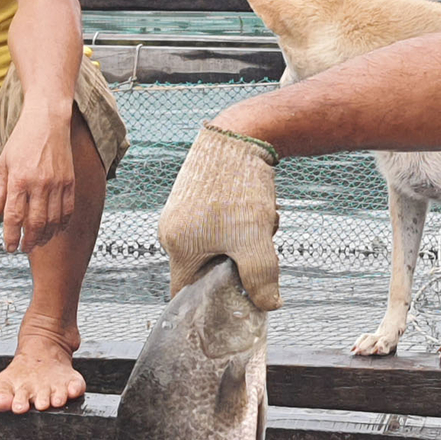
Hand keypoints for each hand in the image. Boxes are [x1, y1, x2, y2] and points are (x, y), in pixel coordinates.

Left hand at [0, 107, 75, 252]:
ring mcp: (58, 183)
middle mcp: (39, 184)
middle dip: (29, 241)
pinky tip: (55, 230)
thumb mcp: (3, 163)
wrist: (47, 120)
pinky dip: (62, 224)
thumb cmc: (22, 140)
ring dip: (46, 236)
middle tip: (24, 249)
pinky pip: (68, 209)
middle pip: (36, 223)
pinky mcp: (70, 181)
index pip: (14, 216)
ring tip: (38, 242)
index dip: (11, 236)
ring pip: (54, 220)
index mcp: (19, 179)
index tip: (9, 247)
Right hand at [157, 122, 282, 309]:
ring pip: (218, 244)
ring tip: (261, 219)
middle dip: (237, 263)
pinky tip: (258, 206)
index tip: (236, 300)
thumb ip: (261, 280)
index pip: (184, 293)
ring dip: (245, 239)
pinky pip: (219, 224)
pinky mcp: (195, 196)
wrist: (239, 134)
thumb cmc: (240, 188)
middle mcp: (171, 230)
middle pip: (205, 268)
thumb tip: (269, 305)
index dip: (210, 303)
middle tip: (259, 246)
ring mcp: (181, 212)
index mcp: (177, 247)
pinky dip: (241, 222)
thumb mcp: (255, 241)